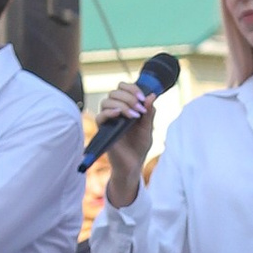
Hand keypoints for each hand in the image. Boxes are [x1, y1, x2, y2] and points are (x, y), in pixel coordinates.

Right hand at [94, 75, 161, 200]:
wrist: (133, 164)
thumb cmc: (139, 146)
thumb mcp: (148, 128)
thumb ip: (149, 112)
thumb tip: (152, 95)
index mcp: (126, 107)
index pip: (123, 88)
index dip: (132, 88)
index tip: (143, 98)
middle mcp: (115, 111)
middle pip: (114, 92)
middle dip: (129, 96)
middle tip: (140, 108)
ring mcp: (108, 120)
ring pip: (107, 101)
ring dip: (122, 104)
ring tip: (134, 115)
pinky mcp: (103, 130)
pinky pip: (100, 116)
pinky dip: (110, 112)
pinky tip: (120, 115)